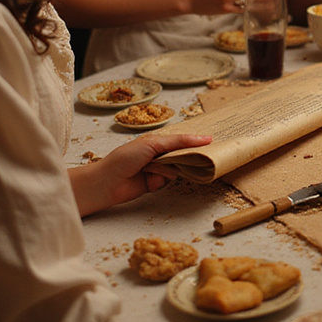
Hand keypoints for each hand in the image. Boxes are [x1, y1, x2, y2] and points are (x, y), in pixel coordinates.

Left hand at [72, 133, 212, 216]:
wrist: (107, 182)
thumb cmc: (125, 158)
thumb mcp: (153, 144)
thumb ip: (179, 141)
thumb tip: (204, 138)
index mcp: (159, 140)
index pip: (183, 139)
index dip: (197, 140)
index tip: (214, 141)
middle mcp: (160, 153)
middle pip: (183, 154)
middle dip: (186, 157)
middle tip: (197, 158)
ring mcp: (158, 168)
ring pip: (177, 169)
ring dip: (169, 170)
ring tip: (155, 170)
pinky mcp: (155, 183)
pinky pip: (168, 181)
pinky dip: (161, 181)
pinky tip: (150, 180)